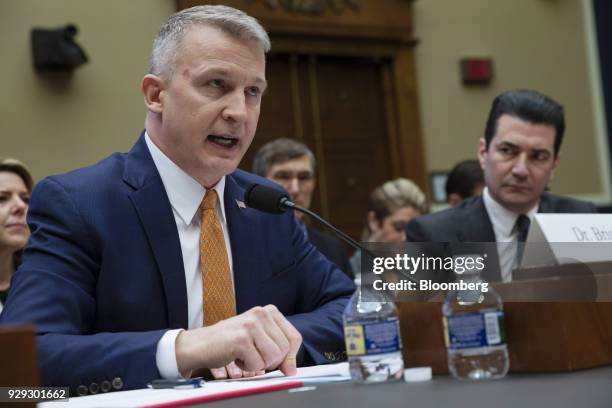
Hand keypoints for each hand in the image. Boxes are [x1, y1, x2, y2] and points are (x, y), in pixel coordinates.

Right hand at [175, 305, 301, 376]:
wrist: (201, 344)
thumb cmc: (230, 342)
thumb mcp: (259, 338)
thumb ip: (278, 348)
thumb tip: (292, 369)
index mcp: (269, 311)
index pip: (295, 337)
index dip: (291, 356)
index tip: (282, 365)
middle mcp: (261, 313)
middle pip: (285, 349)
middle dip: (272, 361)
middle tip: (255, 357)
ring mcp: (251, 325)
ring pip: (273, 357)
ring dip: (260, 364)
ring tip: (246, 355)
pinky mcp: (241, 339)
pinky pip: (258, 364)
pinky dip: (248, 367)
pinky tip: (237, 357)